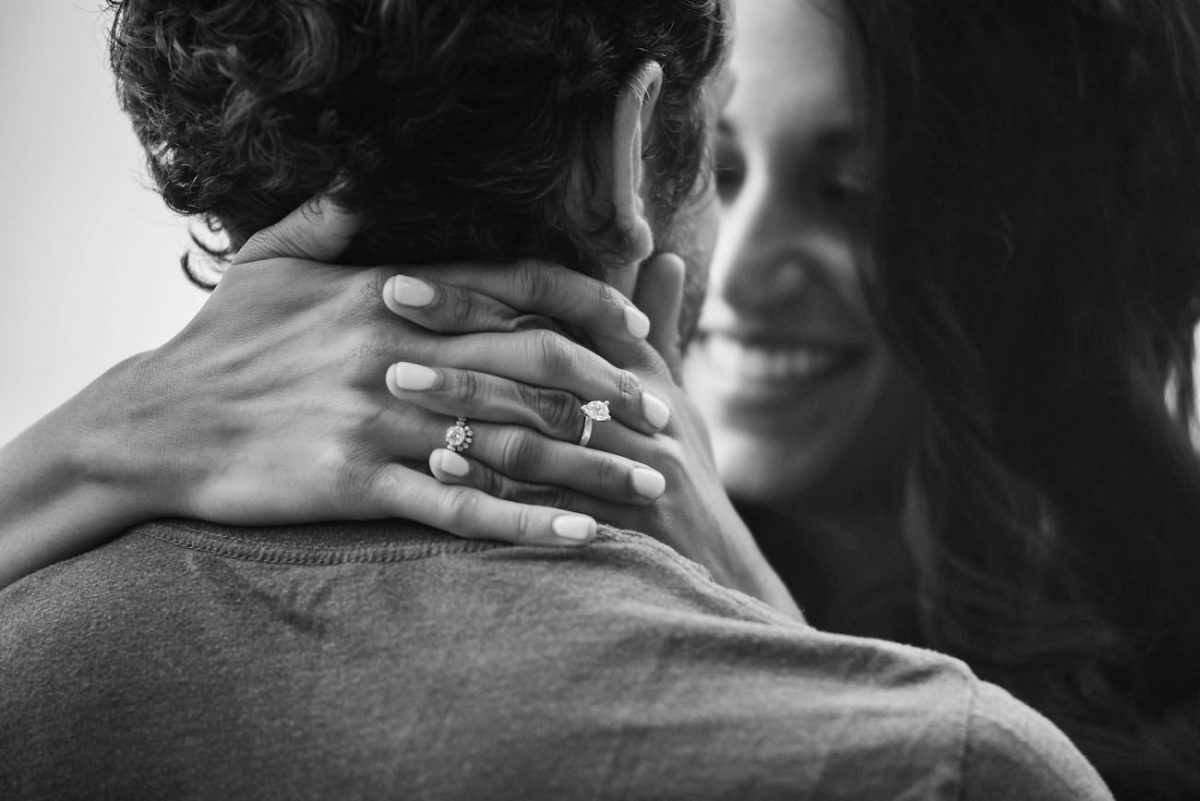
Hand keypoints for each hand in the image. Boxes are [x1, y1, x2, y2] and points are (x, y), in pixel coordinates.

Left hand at [377, 252, 799, 614]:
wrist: (718, 564)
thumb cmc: (688, 473)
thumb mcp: (677, 397)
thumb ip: (663, 328)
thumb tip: (667, 255)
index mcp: (643, 370)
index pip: (562, 311)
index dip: (486, 290)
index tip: (413, 277)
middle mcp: (638, 408)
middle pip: (541, 356)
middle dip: (462, 329)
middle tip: (390, 308)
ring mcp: (629, 463)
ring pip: (536, 421)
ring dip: (466, 399)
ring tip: (398, 381)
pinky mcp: (618, 516)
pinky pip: (544, 493)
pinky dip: (489, 477)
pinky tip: (437, 464)